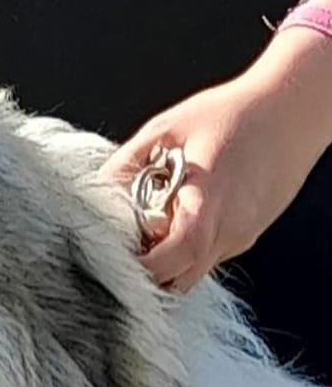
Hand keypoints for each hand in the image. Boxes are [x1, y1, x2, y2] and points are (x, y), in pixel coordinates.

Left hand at [102, 71, 321, 291]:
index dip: (139, 268)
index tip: (112, 260)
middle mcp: (229, 229)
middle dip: (147, 273)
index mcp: (208, 202)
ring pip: (193, 273)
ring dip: (166, 263)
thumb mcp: (167, 129)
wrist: (295, 107)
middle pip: (178, 280)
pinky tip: (176, 221)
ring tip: (150, 230)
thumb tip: (91, 191)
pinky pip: (209, 258)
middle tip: (123, 250)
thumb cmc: (234, 112)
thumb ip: (127, 164)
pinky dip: (186, 251)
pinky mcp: (247, 236)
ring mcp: (241, 237)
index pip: (171, 259)